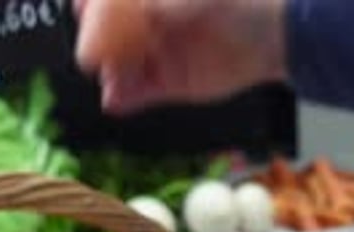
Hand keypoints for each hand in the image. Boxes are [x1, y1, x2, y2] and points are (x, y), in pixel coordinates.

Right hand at [74, 0, 286, 112]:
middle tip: (91, 56)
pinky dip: (126, 98)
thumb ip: (138, 8)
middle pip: (110, 37)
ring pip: (124, 67)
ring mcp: (162, 54)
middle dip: (98, 47)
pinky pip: (142, 93)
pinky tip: (114, 100)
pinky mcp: (174, 84)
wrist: (273, 34)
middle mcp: (153, 23)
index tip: (81, 14)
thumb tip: (98, 19)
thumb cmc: (230, 2)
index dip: (91, 9)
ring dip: (110, 76)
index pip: (108, 2)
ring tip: (106, 81)